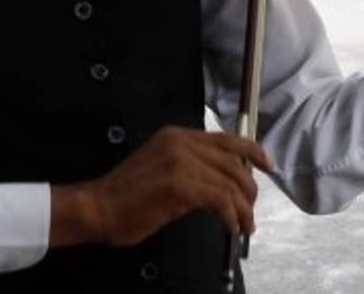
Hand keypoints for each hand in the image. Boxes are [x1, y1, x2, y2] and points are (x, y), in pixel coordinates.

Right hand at [50, 126, 271, 247]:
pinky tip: (232, 229)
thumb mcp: (162, 172)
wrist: (96, 208)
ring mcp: (180, 160)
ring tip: (244, 226)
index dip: (252, 151)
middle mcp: (180, 142)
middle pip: (233, 161)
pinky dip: (232, 216)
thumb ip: (190, 170)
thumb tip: (221, 186)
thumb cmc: (125, 198)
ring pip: (230, 182)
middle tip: (250, 212)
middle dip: (249, 189)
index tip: (268, 166)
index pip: (226, 138)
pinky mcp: (179, 184)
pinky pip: (220, 200)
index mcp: (176, 136)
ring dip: (243, 208)